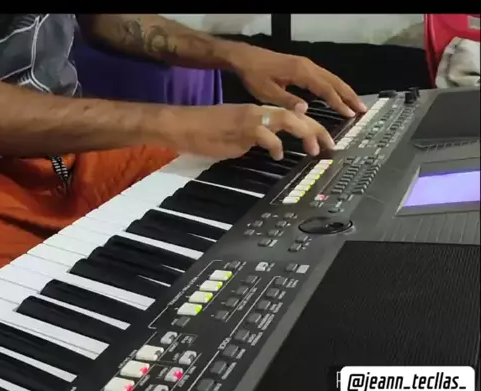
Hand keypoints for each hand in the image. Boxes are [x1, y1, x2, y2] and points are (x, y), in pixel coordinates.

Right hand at [159, 103, 333, 159]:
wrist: (185, 125)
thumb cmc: (206, 131)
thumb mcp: (237, 134)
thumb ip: (255, 138)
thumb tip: (268, 148)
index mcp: (258, 112)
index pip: (291, 115)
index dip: (311, 127)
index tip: (324, 141)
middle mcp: (258, 112)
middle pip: (296, 116)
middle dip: (317, 130)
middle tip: (330, 146)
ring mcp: (251, 119)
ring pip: (287, 120)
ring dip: (304, 133)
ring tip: (314, 149)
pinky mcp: (242, 129)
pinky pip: (266, 135)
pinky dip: (276, 144)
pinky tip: (278, 154)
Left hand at [226, 44, 366, 116]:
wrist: (245, 58)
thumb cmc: (254, 75)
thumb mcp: (267, 92)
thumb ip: (287, 101)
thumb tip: (306, 110)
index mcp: (301, 72)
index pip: (326, 89)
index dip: (338, 103)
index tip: (350, 114)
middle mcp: (308, 66)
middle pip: (334, 81)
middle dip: (349, 96)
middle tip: (362, 109)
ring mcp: (306, 65)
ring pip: (331, 78)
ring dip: (344, 90)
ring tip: (355, 104)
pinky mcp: (302, 66)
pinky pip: (324, 76)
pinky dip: (334, 86)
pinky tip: (337, 94)